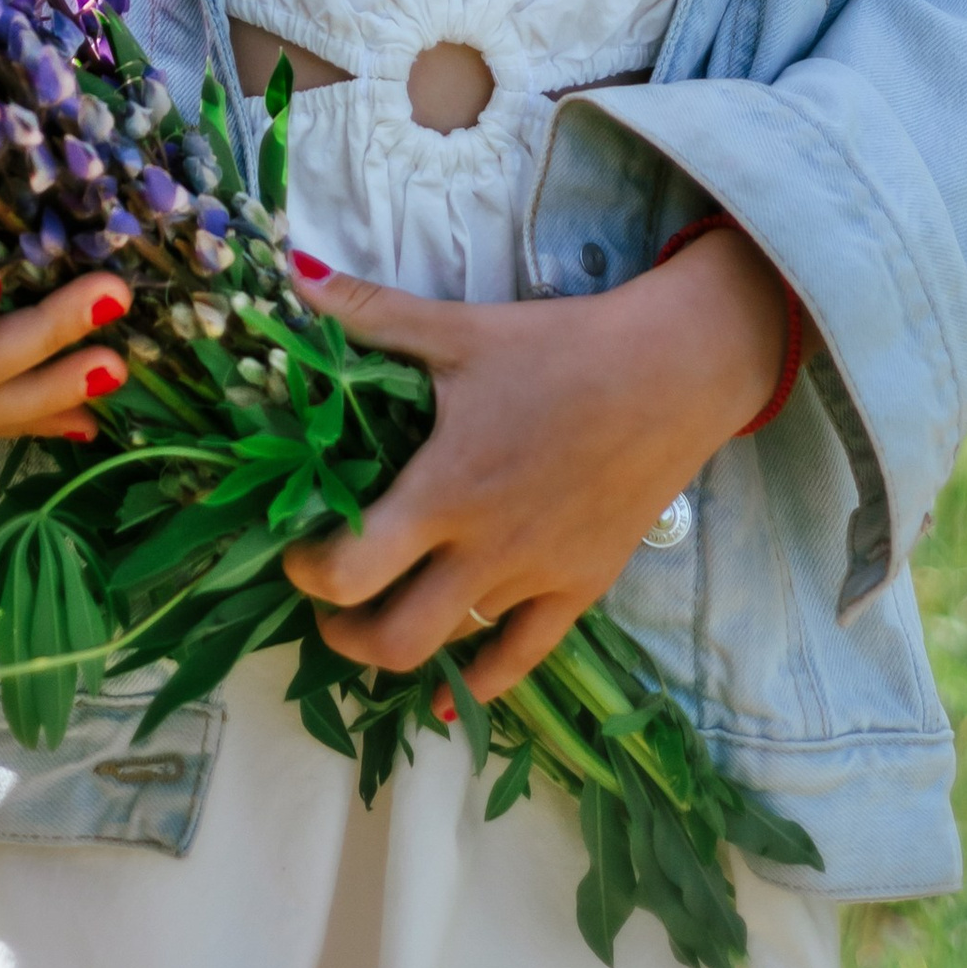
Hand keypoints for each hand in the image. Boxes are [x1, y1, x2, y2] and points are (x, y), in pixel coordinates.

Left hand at [278, 233, 787, 705]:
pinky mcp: (581, 588)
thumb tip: (296, 273)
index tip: (294, 552)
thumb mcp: (460, 328)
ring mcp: (536, 579)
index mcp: (445, 490)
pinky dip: (479, 682)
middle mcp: (485, 550)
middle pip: (393, 639)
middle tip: (327, 607)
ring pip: (453, 649)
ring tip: (379, 617)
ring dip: (402, 645)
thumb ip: (372, 311)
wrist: (672, 373)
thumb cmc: (560, 349)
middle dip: (344, 633)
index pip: (351, 569)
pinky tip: (449, 694)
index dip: (307, 573)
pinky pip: (523, 659)